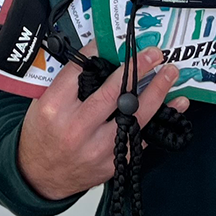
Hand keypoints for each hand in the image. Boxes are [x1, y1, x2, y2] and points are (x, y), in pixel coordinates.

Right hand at [17, 42, 184, 199]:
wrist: (40, 176)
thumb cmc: (43, 134)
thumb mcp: (44, 101)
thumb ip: (69, 82)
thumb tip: (101, 56)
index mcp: (55, 108)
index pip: (81, 71)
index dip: (100, 51)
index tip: (116, 39)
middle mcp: (77, 128)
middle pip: (113, 93)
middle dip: (137, 69)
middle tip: (153, 53)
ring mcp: (98, 148)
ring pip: (134, 115)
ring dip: (156, 91)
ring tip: (170, 72)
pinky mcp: (113, 162)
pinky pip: (142, 136)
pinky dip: (161, 118)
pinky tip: (175, 104)